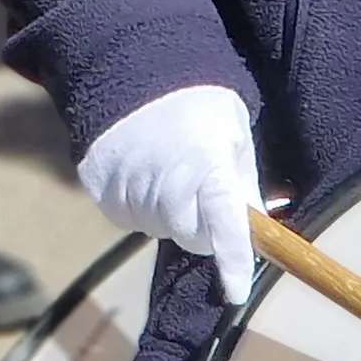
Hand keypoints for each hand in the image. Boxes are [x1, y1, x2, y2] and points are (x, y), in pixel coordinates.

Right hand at [77, 83, 259, 303]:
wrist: (130, 67)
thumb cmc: (196, 101)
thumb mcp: (233, 133)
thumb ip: (243, 183)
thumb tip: (258, 227)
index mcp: (206, 161)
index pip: (225, 225)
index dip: (233, 262)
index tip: (236, 293)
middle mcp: (165, 179)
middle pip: (191, 236)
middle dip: (204, 226)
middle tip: (203, 189)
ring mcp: (128, 186)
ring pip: (160, 229)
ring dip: (171, 214)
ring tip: (169, 170)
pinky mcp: (101, 190)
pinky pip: (130, 219)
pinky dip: (142, 207)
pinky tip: (144, 172)